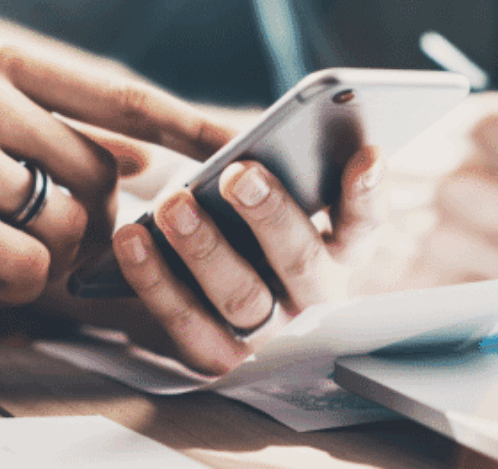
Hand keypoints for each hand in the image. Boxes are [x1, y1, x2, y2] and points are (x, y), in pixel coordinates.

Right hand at [0, 43, 232, 303]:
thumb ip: (48, 130)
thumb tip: (140, 159)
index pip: (115, 95)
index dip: (184, 122)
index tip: (238, 141)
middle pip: (102, 176)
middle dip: (90, 224)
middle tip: (40, 242)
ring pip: (71, 223)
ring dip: (46, 258)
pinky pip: (31, 266)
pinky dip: (16, 286)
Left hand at [104, 147, 388, 374]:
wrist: (204, 302)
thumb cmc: (247, 230)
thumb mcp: (275, 203)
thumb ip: (282, 174)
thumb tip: (261, 139)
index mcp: (339, 253)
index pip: (365, 223)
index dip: (367, 192)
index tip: (366, 154)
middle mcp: (312, 300)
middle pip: (300, 261)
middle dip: (271, 215)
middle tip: (240, 173)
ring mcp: (268, 336)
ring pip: (241, 296)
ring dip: (205, 248)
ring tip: (173, 204)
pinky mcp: (217, 357)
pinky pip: (184, 320)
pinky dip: (153, 278)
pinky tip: (131, 237)